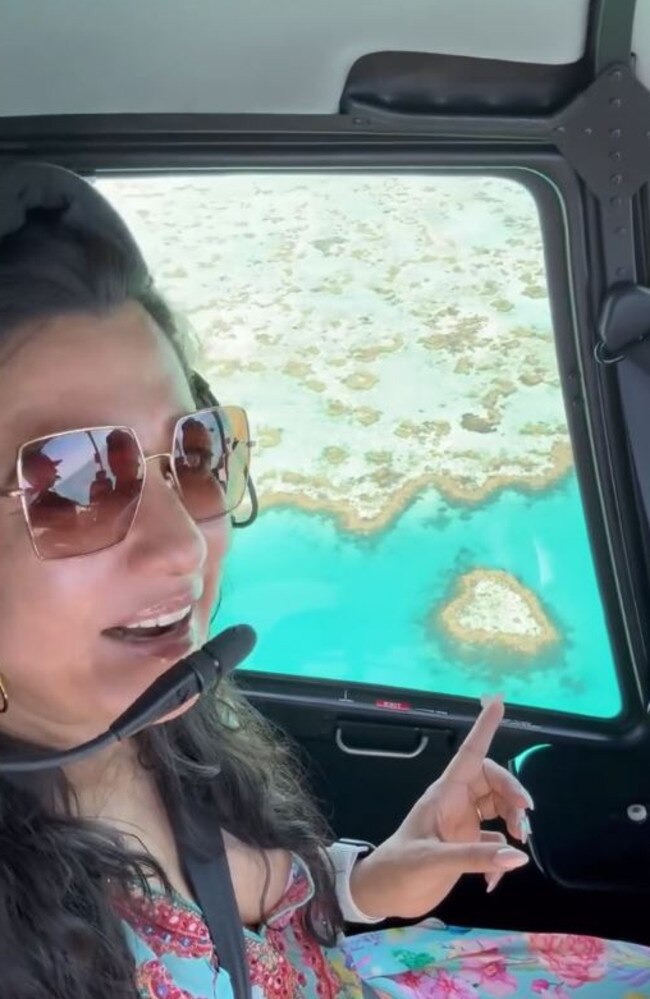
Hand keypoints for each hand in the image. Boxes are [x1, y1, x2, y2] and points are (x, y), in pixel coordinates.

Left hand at [348, 696, 532, 919]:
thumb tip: (519, 855)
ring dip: (512, 821)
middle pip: (492, 781)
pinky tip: (494, 880)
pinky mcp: (464, 845)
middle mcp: (455, 803)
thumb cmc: (399, 869)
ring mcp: (461, 824)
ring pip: (497, 807)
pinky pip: (493, 840)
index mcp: (444, 794)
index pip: (470, 754)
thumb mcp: (434, 861)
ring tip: (518, 843)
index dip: (484, 728)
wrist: (382, 895)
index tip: (498, 701)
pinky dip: (500, 855)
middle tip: (524, 819)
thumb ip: (476, 858)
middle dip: (512, 794)